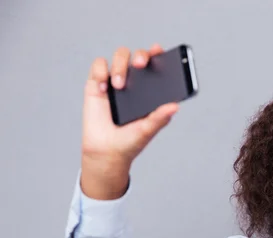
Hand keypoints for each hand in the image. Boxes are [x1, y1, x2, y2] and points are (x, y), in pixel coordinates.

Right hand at [80, 44, 178, 199]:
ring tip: (119, 86)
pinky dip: (101, 72)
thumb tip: (175, 106)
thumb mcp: (147, 130)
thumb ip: (160, 118)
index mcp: (150, 90)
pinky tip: (103, 88)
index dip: (158, 53)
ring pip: (119, 56)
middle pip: (138, 56)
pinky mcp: (97, 84)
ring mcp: (115, 81)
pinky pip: (98, 66)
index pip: (156, 65)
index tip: (159, 50)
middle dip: (140, 55)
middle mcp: (134, 82)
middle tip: (140, 65)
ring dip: (121, 66)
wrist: (106, 152)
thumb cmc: (130, 141)